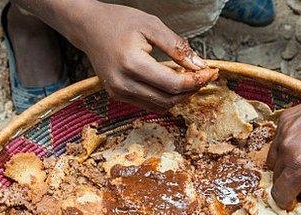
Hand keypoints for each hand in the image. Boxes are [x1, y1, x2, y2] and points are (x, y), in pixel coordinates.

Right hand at [66, 2, 217, 109]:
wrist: (89, 28)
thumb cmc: (119, 22)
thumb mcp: (152, 25)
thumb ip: (177, 47)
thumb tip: (200, 66)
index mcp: (132, 64)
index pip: (172, 84)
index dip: (196, 81)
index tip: (211, 72)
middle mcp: (123, 84)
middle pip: (168, 99)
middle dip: (191, 90)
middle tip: (204, 76)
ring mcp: (118, 92)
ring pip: (160, 106)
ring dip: (180, 96)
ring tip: (191, 79)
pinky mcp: (117, 95)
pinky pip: (148, 104)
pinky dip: (165, 96)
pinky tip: (173, 83)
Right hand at [267, 85, 300, 214]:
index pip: (279, 196)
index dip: (290, 202)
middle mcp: (287, 149)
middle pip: (274, 180)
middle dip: (288, 186)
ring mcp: (283, 132)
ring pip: (272, 162)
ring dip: (285, 168)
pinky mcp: (284, 120)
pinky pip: (277, 143)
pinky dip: (286, 149)